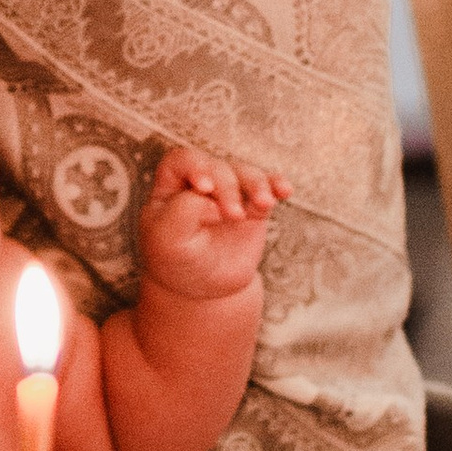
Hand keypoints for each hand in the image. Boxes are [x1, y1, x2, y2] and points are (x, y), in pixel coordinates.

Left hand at [136, 148, 285, 302]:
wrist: (203, 289)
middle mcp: (202, 183)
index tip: (204, 187)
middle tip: (233, 216)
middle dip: (227, 187)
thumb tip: (210, 198)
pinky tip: (284, 190)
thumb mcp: (167, 241)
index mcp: (172, 186)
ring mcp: (230, 193)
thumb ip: (181, 212)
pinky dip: (277, 186)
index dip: (196, 166)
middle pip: (218, 167)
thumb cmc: (177, 261)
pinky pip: (268, 189)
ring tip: (264, 203)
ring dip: (257, 184)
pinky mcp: (254, 208)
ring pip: (246, 173)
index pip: (183, 161)